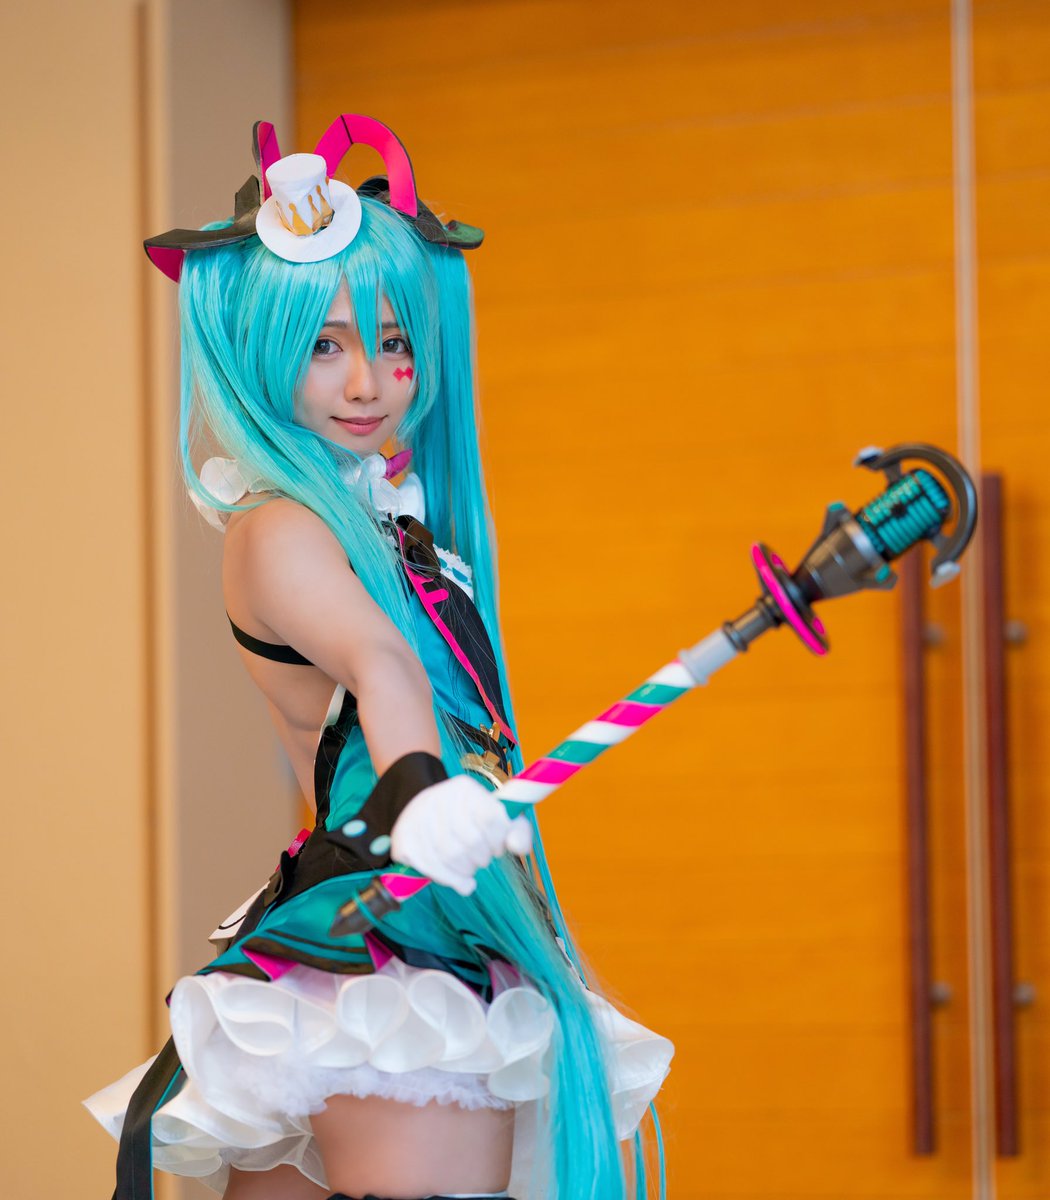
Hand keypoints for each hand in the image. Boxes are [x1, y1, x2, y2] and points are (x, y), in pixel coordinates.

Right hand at [390, 775, 532, 894]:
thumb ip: (517, 832)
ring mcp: (416, 818)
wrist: (425, 814)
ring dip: (466, 872)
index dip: (499, 841)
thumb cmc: (469, 820)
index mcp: (465, 788)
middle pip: (471, 841)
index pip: (492, 819)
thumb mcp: (497, 818)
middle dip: (482, 859)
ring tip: (469, 869)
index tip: (497, 846)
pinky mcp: (403, 839)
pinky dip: (449, 880)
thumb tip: (517, 847)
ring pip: (450, 858)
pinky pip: (431, 869)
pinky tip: (457, 880)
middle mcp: (437, 797)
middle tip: (481, 858)